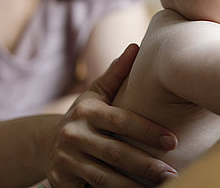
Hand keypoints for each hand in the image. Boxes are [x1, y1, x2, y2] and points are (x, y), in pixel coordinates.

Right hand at [46, 44, 177, 187]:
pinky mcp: (61, 182)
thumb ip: (116, 74)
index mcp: (86, 111)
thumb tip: (136, 47)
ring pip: (104, 177)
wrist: (46, 145)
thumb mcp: (96, 94)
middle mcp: (73, 135)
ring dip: (134, 185)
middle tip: (172, 171)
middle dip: (146, 164)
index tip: (173, 140)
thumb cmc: (84, 116)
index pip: (120, 121)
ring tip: (162, 187)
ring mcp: (65, 160)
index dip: (147, 130)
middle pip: (115, 152)